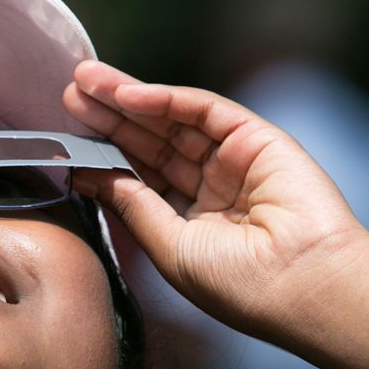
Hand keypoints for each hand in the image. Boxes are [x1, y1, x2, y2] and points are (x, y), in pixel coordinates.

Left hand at [64, 60, 368, 340]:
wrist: (302, 284)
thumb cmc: (238, 284)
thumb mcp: (169, 247)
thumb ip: (133, 205)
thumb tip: (90, 176)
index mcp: (191, 224)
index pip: (139, 180)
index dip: (103, 158)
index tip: (65, 144)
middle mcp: (212, 190)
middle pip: (150, 144)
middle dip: (109, 119)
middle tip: (68, 96)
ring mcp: (235, 162)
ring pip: (172, 121)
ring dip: (128, 100)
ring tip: (84, 84)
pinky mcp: (257, 138)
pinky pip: (203, 110)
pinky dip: (164, 99)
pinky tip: (126, 95)